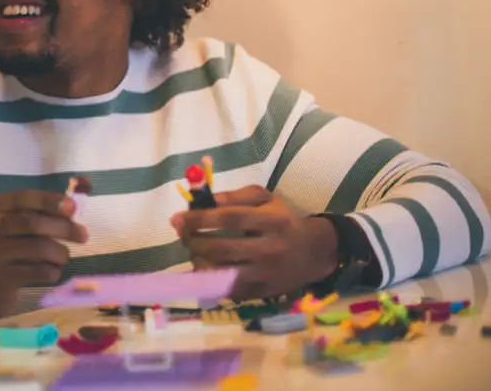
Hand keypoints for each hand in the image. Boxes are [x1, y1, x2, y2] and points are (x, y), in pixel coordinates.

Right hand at [0, 190, 88, 322]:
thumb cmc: (4, 254)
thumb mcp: (11, 230)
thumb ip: (35, 216)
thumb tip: (71, 209)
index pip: (23, 198)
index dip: (49, 200)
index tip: (73, 207)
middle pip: (33, 222)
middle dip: (63, 227)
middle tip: (83, 235)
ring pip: (38, 248)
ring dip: (60, 253)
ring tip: (64, 257)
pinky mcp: (0, 277)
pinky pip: (38, 271)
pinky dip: (53, 272)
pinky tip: (53, 272)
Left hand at [170, 185, 338, 299]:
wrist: (314, 252)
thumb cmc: (283, 220)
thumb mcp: (265, 199)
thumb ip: (235, 196)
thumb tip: (204, 201)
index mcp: (272, 222)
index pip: (229, 219)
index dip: (199, 219)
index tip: (176, 218)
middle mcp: (269, 250)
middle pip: (220, 248)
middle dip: (193, 240)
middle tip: (182, 233)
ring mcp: (265, 275)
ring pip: (220, 272)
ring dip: (197, 259)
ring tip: (193, 249)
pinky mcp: (260, 293)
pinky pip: (225, 289)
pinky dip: (208, 278)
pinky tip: (203, 266)